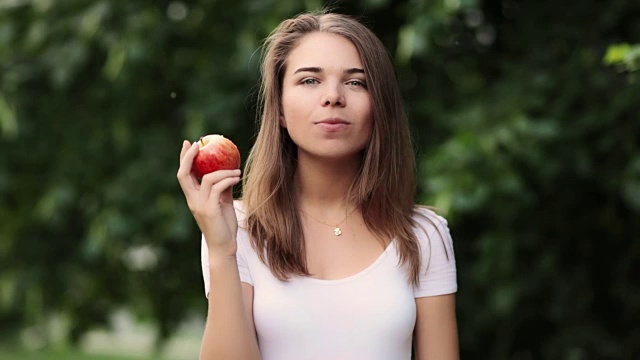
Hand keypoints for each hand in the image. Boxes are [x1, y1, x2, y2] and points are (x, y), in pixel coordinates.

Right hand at [177, 140, 240, 257]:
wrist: (224, 246)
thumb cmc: (224, 225)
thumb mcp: (222, 202)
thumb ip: (221, 188)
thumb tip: (228, 171)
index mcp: (192, 198)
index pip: (183, 175)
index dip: (184, 158)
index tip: (189, 144)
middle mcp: (192, 200)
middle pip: (184, 174)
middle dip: (189, 157)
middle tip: (198, 144)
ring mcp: (200, 205)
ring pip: (207, 178)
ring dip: (223, 171)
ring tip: (236, 171)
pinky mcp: (210, 209)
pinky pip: (217, 188)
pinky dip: (228, 180)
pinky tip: (237, 178)